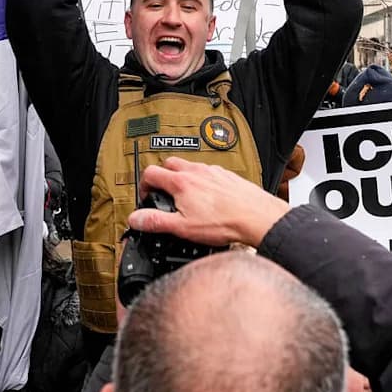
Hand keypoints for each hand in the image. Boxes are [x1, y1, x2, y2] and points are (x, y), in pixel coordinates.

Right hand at [127, 157, 289, 247]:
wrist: (256, 217)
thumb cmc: (225, 221)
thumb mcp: (183, 227)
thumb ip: (156, 221)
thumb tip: (136, 218)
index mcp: (181, 182)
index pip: (152, 173)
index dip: (144, 184)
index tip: (146, 195)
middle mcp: (197, 171)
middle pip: (170, 163)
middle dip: (162, 176)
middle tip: (163, 192)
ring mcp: (213, 171)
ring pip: (191, 166)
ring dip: (183, 177)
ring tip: (186, 196)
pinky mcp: (227, 176)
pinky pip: (209, 172)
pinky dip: (203, 180)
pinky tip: (209, 197)